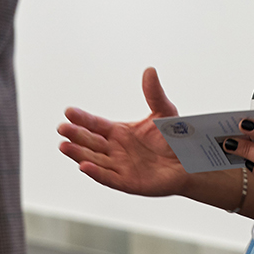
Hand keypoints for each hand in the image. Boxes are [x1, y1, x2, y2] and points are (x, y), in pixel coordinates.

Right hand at [57, 67, 191, 197]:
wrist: (191, 161)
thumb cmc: (175, 138)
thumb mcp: (164, 111)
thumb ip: (154, 93)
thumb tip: (150, 70)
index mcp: (119, 132)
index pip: (96, 125)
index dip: (82, 119)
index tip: (69, 112)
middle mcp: (115, 150)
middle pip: (90, 142)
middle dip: (76, 135)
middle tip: (62, 128)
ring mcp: (120, 167)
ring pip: (94, 160)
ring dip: (79, 154)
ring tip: (64, 146)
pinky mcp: (128, 182)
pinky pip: (109, 178)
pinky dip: (96, 173)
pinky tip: (83, 166)